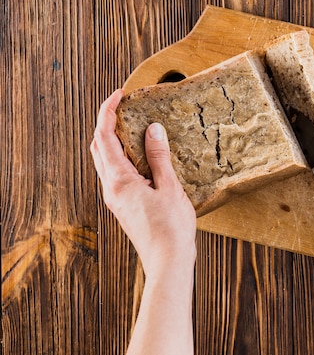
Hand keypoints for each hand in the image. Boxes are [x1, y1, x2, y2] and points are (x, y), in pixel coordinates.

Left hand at [91, 89, 196, 275]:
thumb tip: (152, 129)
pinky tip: (140, 155)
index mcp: (120, 180)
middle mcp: (111, 188)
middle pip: (98, 147)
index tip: (118, 95)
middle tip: (123, 107)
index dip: (108, 112)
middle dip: (106, 123)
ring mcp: (115, 199)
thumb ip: (159, 157)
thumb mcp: (170, 187)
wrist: (167, 261)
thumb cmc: (171, 227)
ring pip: (104, 161)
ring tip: (132, 126)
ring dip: (112, 140)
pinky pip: (114, 173)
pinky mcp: (123, 205)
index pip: (105, 137)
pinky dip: (121, 156)